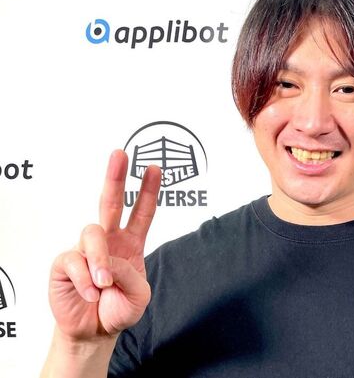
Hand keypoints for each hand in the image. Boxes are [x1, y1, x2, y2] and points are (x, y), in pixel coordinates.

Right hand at [48, 150, 160, 340]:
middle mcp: (109, 241)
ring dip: (100, 260)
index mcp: (131, 243)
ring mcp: (86, 250)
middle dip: (115, 177)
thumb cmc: (118, 308)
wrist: (95, 331)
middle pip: (111, 203)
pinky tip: (91, 292)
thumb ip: (131, 276)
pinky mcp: (66, 264)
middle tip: (120, 155)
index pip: (142, 212)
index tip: (154, 169)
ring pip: (92, 234)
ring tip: (104, 283)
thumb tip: (109, 262)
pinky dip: (85, 279)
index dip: (148, 190)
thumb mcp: (139, 296)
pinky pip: (74, 260)